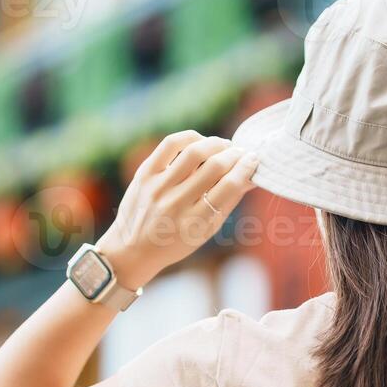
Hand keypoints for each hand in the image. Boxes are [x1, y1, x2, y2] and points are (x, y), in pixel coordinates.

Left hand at [95, 131, 257, 285]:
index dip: (246, 168)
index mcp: (195, 223)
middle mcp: (176, 204)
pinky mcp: (144, 173)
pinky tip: (200, 142)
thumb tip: (251, 174)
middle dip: (234, 155)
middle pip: (214, 167)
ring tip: (224, 146)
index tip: (254, 160)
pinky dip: (190, 138)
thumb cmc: (176, 242)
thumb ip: (229, 202)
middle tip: (242, 152)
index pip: (229, 187)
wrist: (132, 248)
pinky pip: (170, 144)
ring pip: (194, 152)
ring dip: (216, 144)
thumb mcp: (206, 230)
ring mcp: (158, 187)